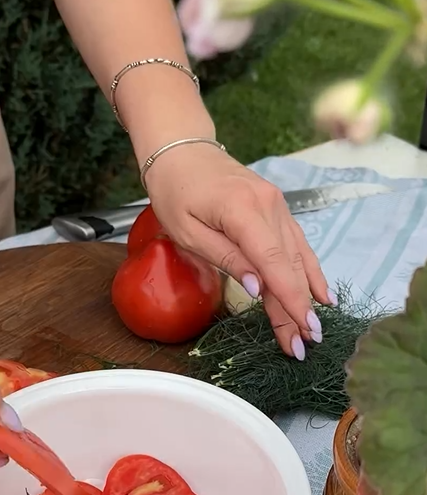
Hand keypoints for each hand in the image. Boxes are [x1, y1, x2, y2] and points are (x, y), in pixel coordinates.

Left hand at [144, 143, 335, 358]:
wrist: (181, 149)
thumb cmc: (175, 191)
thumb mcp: (187, 231)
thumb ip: (225, 257)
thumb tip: (259, 287)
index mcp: (243, 211)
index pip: (275, 263)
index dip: (290, 300)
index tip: (300, 331)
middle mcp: (269, 206)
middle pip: (289, 265)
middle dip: (298, 307)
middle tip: (304, 345)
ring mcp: (276, 204)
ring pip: (297, 255)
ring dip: (306, 293)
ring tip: (313, 328)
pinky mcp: (276, 207)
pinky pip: (296, 242)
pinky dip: (308, 269)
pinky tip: (320, 292)